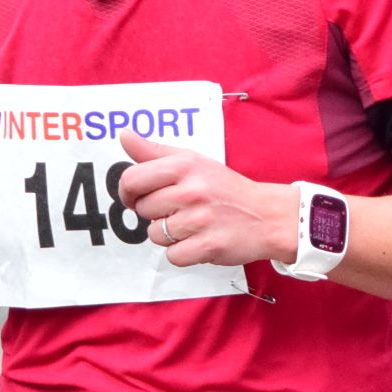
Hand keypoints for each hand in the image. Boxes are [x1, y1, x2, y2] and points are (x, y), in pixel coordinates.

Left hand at [116, 134, 297, 268]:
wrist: (267, 215)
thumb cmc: (225, 188)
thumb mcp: (192, 161)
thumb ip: (154, 151)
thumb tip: (124, 135)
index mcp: (185, 165)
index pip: (132, 179)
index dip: (128, 192)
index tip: (137, 197)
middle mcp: (192, 190)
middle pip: (142, 209)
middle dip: (155, 213)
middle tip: (178, 209)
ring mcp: (200, 219)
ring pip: (155, 235)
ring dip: (169, 235)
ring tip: (192, 225)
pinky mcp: (209, 245)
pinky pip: (172, 256)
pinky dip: (183, 252)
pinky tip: (198, 240)